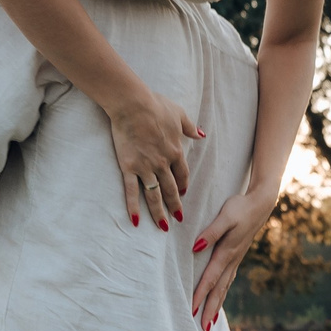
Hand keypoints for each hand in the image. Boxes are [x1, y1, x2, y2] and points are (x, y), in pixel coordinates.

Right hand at [106, 87, 206, 229]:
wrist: (133, 104)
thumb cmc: (155, 105)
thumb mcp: (179, 114)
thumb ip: (190, 127)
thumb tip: (201, 134)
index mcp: (175, 151)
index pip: (182, 174)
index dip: (183, 185)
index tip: (183, 194)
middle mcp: (162, 163)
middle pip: (171, 190)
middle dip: (175, 206)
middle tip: (178, 219)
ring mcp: (145, 167)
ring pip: (154, 196)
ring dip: (159, 213)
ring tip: (163, 227)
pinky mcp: (129, 167)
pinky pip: (131, 191)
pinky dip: (133, 207)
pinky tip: (135, 220)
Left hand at [188, 185, 277, 330]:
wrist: (261, 203)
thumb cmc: (240, 207)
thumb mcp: (225, 216)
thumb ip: (211, 232)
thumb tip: (195, 248)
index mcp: (227, 252)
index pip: (210, 279)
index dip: (200, 296)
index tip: (191, 312)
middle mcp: (232, 260)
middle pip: (218, 290)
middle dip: (209, 310)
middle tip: (202, 330)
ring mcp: (236, 260)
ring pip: (224, 288)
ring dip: (216, 306)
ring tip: (209, 323)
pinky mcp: (237, 257)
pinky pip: (228, 280)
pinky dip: (222, 294)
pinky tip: (218, 299)